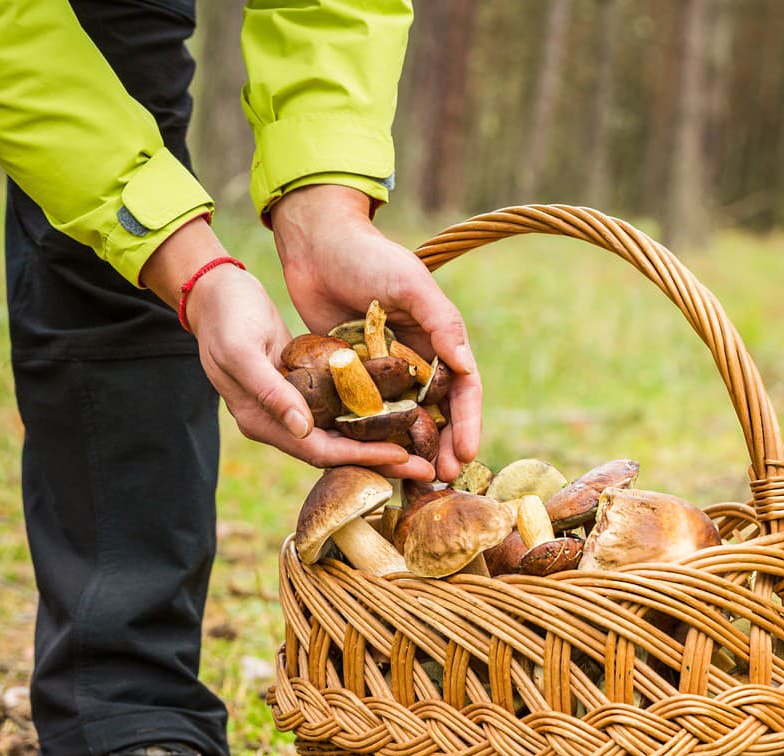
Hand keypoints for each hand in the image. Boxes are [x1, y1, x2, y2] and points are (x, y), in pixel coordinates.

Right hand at [140, 219, 435, 479]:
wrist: (213, 292)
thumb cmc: (226, 318)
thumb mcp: (243, 351)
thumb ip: (270, 392)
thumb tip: (303, 430)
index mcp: (259, 421)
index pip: (317, 451)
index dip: (360, 457)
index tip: (401, 458)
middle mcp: (278, 421)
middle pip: (335, 450)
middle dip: (379, 460)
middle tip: (425, 467)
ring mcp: (289, 406)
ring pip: (340, 433)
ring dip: (377, 441)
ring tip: (419, 446)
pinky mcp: (301, 387)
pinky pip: (339, 409)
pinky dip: (366, 414)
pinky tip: (397, 411)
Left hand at [269, 184, 480, 481]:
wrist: (316, 245)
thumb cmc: (368, 258)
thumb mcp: (410, 284)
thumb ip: (441, 321)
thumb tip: (466, 365)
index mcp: (438, 338)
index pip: (463, 389)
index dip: (467, 423)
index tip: (465, 454)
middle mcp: (416, 358)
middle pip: (437, 413)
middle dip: (443, 446)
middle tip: (441, 479)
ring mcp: (383, 371)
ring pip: (403, 420)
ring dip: (410, 450)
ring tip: (413, 481)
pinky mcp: (351, 376)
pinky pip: (365, 414)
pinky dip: (372, 438)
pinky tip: (370, 462)